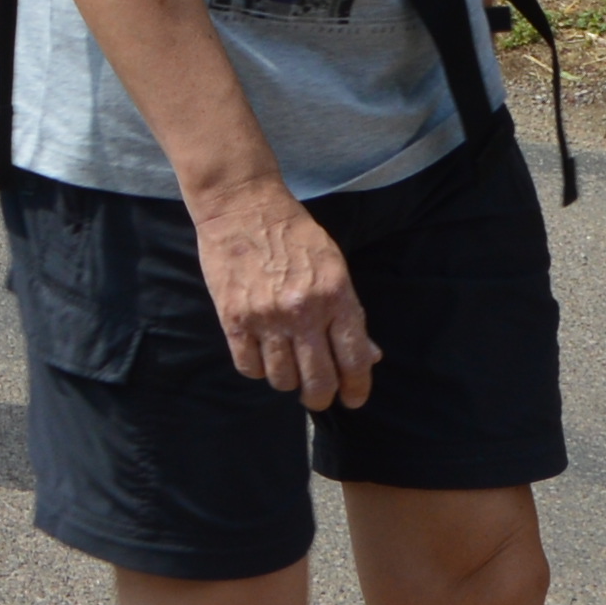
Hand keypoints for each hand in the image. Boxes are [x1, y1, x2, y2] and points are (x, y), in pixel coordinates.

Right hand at [186, 176, 376, 409]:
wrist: (242, 205)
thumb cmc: (293, 234)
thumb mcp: (333, 266)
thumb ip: (349, 313)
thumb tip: (370, 356)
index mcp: (336, 295)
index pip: (354, 359)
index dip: (357, 388)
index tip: (353, 399)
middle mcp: (303, 311)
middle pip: (319, 380)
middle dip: (321, 398)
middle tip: (318, 397)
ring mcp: (267, 317)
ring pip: (282, 380)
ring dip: (288, 381)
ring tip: (287, 368)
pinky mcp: (234, 318)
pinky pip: (249, 367)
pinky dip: (258, 369)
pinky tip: (262, 355)